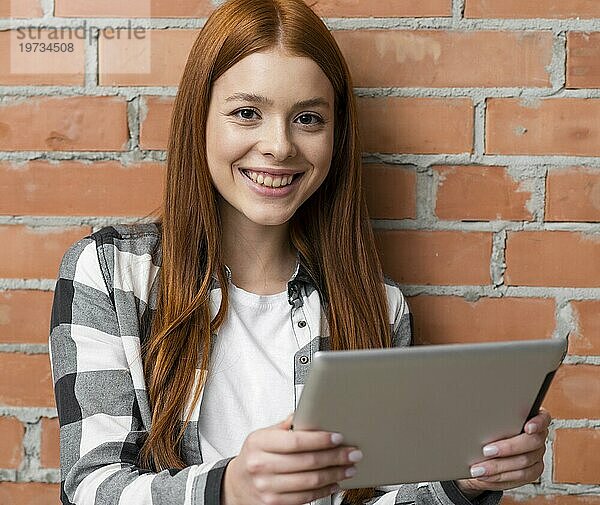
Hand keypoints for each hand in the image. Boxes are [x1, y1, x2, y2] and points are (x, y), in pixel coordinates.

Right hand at [222, 414, 360, 504]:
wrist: (236, 485)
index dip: (320, 440)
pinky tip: (335, 482)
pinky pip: (306, 497)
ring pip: (310, 481)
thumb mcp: (262, 435)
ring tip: (349, 467)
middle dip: (335, 457)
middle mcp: (262, 466)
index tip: (338, 437)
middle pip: (307, 462)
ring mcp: (268, 488)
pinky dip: (325, 490)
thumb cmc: (254, 456)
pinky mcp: (275, 504)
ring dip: (335, 474)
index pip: (295, 441)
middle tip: (352, 452)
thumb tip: (307, 412)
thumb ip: (285, 426)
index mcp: (259, 443)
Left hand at [455, 409, 550, 499]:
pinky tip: (485, 476)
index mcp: (531, 419)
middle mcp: (538, 437)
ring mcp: (537, 456)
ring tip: (478, 469)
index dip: (538, 422)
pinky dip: (499, 477)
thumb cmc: (485, 433)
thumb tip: (476, 418)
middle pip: (532, 442)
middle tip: (486, 451)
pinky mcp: (532, 472)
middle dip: (508, 447)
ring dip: (498, 467)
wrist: (480, 454)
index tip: (528, 427)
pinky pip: (518, 477)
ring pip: (523, 463)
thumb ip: (490, 420)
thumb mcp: (485, 422)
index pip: (542, 418)